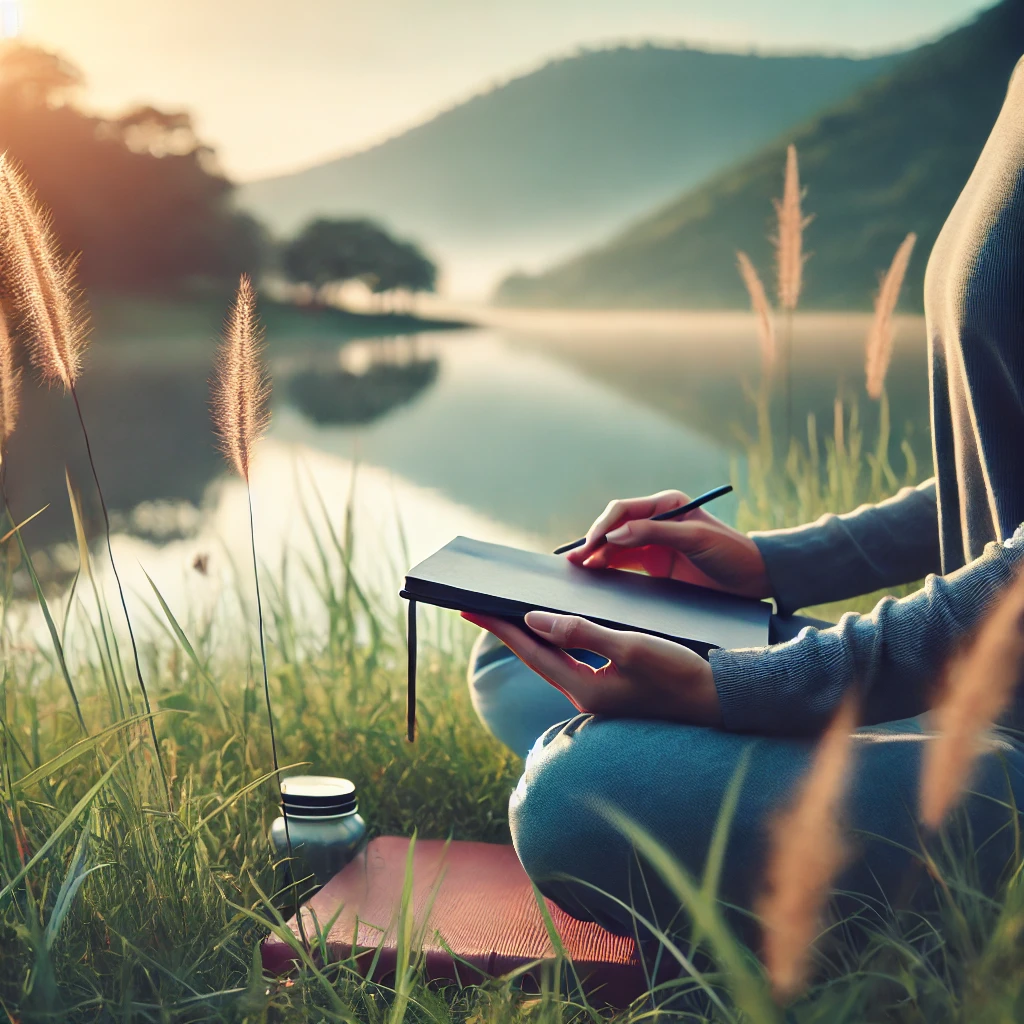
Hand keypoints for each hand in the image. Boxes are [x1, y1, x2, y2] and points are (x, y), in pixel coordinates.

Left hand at [462, 610, 721, 725]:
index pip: (530, 651)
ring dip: (532, 636)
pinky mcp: (612, 690)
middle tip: (482, 609)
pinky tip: (558, 629)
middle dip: (508, 631)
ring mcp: (599, 695)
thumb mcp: (629, 646)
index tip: (472, 609)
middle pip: (536, 656)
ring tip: (510, 614)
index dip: (499, 627)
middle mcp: (585, 695)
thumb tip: (533, 619)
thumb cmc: (678, 673)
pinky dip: (559, 641)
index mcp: (584, 687)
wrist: (718, 700)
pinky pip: (573, 661)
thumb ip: (580, 632)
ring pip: (554, 659)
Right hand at [567, 489, 771, 598]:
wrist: (754, 580)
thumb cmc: (730, 553)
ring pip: (615, 546)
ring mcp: (654, 544)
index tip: (591, 546)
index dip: (603, 527)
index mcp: (666, 505)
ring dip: (596, 555)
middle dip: (593, 542)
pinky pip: (623, 563)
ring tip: (576, 568)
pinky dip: (607, 567)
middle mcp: (656, 521)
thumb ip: (655, 533)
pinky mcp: (655, 565)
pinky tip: (593, 574)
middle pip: (614, 528)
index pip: (623, 511)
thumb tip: (615, 534)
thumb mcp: (695, 538)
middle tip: (575, 560)